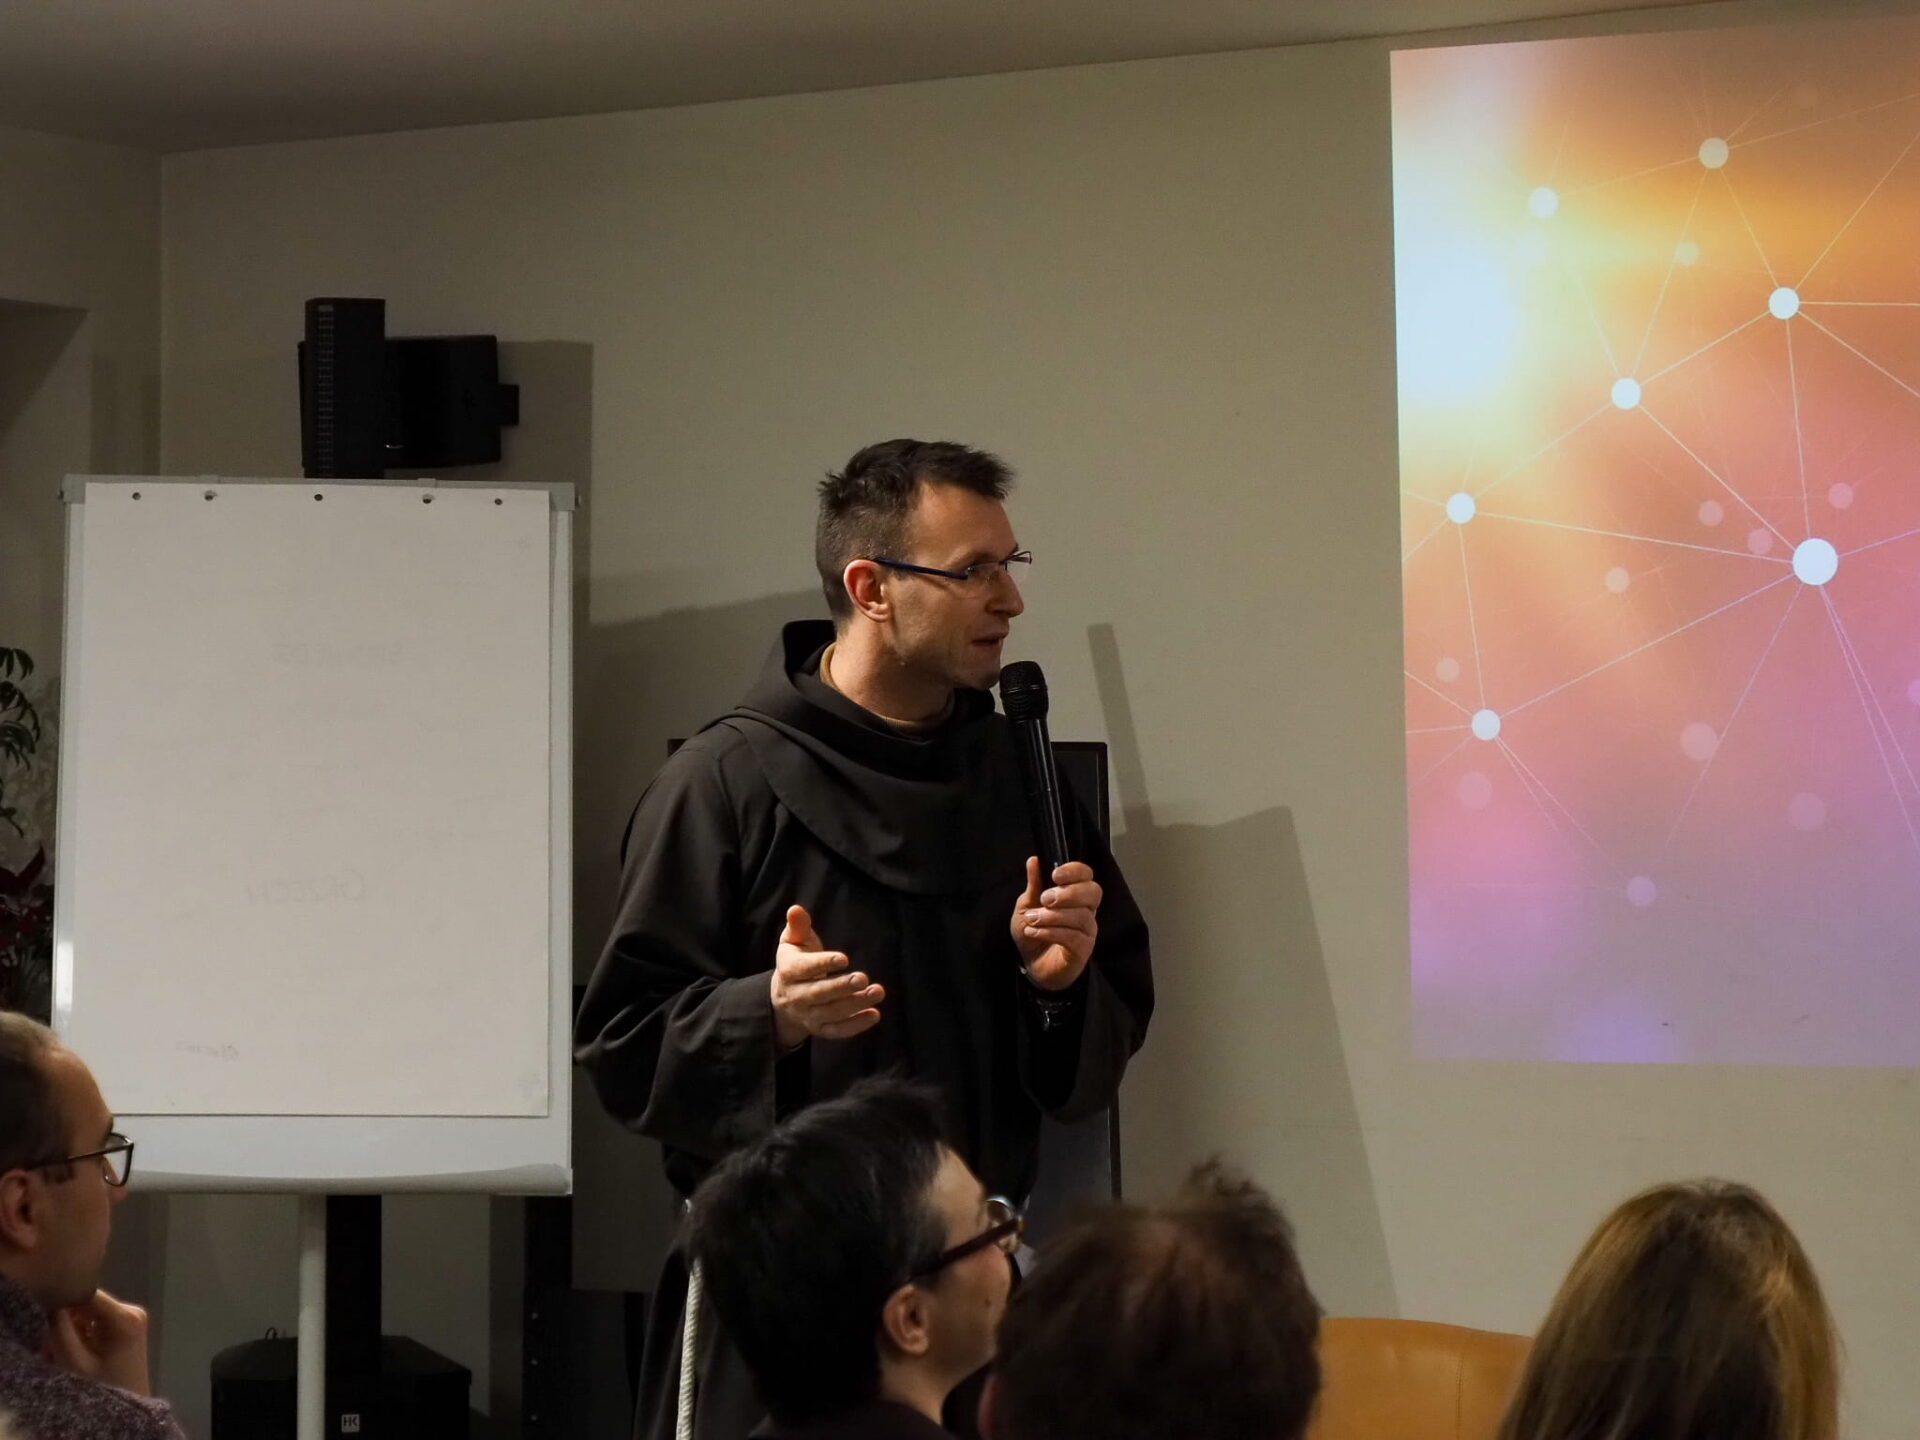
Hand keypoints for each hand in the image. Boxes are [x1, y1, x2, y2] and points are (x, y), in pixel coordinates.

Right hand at [47, 1290, 151, 1395]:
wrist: (127, 1408)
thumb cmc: (103, 1388)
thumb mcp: (75, 1362)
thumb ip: (60, 1331)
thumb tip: (50, 1303)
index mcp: (126, 1317)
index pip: (87, 1293)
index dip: (62, 1301)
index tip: (44, 1319)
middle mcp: (131, 1311)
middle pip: (86, 1303)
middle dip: (64, 1321)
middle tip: (50, 1346)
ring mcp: (129, 1317)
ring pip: (86, 1313)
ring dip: (68, 1330)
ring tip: (58, 1353)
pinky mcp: (123, 1325)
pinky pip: (93, 1322)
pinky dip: (78, 1334)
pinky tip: (69, 1352)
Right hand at [770, 905, 883, 1048]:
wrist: (784, 998)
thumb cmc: (796, 962)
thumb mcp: (794, 942)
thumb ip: (798, 926)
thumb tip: (795, 909)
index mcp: (788, 971)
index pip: (804, 968)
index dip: (823, 963)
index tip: (844, 958)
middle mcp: (796, 996)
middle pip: (819, 994)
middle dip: (841, 987)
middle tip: (863, 978)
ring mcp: (808, 1015)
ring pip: (831, 1013)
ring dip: (855, 1004)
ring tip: (877, 992)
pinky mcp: (819, 1029)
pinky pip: (837, 1031)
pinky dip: (855, 1026)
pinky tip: (875, 1014)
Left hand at [1011, 858, 1100, 991]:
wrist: (1032, 965)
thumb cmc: (1033, 932)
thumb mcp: (1027, 906)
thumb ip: (1033, 885)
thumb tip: (1034, 860)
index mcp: (1075, 894)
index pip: (1086, 875)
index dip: (1074, 871)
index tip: (1055, 874)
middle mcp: (1086, 910)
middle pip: (1093, 892)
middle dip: (1069, 893)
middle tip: (1045, 899)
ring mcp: (1087, 931)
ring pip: (1081, 916)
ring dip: (1053, 916)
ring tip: (1033, 919)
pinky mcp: (1083, 950)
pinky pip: (1074, 937)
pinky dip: (1051, 932)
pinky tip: (1035, 932)